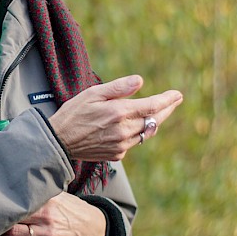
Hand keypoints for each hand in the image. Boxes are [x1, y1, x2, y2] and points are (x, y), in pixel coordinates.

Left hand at [1, 193, 106, 235]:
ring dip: (3, 233)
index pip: (20, 203)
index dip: (6, 203)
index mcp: (49, 203)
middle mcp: (48, 219)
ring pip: (15, 235)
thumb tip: (19, 184)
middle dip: (2, 218)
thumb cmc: (73, 211)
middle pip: (14, 219)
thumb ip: (42, 192)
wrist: (93, 230)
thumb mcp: (60, 196)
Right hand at [49, 74, 182, 162]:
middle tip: (175, 100)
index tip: (177, 94)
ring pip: (146, 132)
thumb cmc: (73, 114)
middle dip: (167, 109)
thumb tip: (140, 81)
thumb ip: (118, 88)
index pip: (152, 105)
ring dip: (154, 121)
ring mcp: (121, 145)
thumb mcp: (93, 93)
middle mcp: (123, 130)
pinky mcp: (117, 154)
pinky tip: (134, 126)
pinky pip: (134, 142)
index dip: (167, 100)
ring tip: (159, 112)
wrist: (59, 142)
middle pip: (154, 120)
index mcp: (119, 112)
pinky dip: (137, 133)